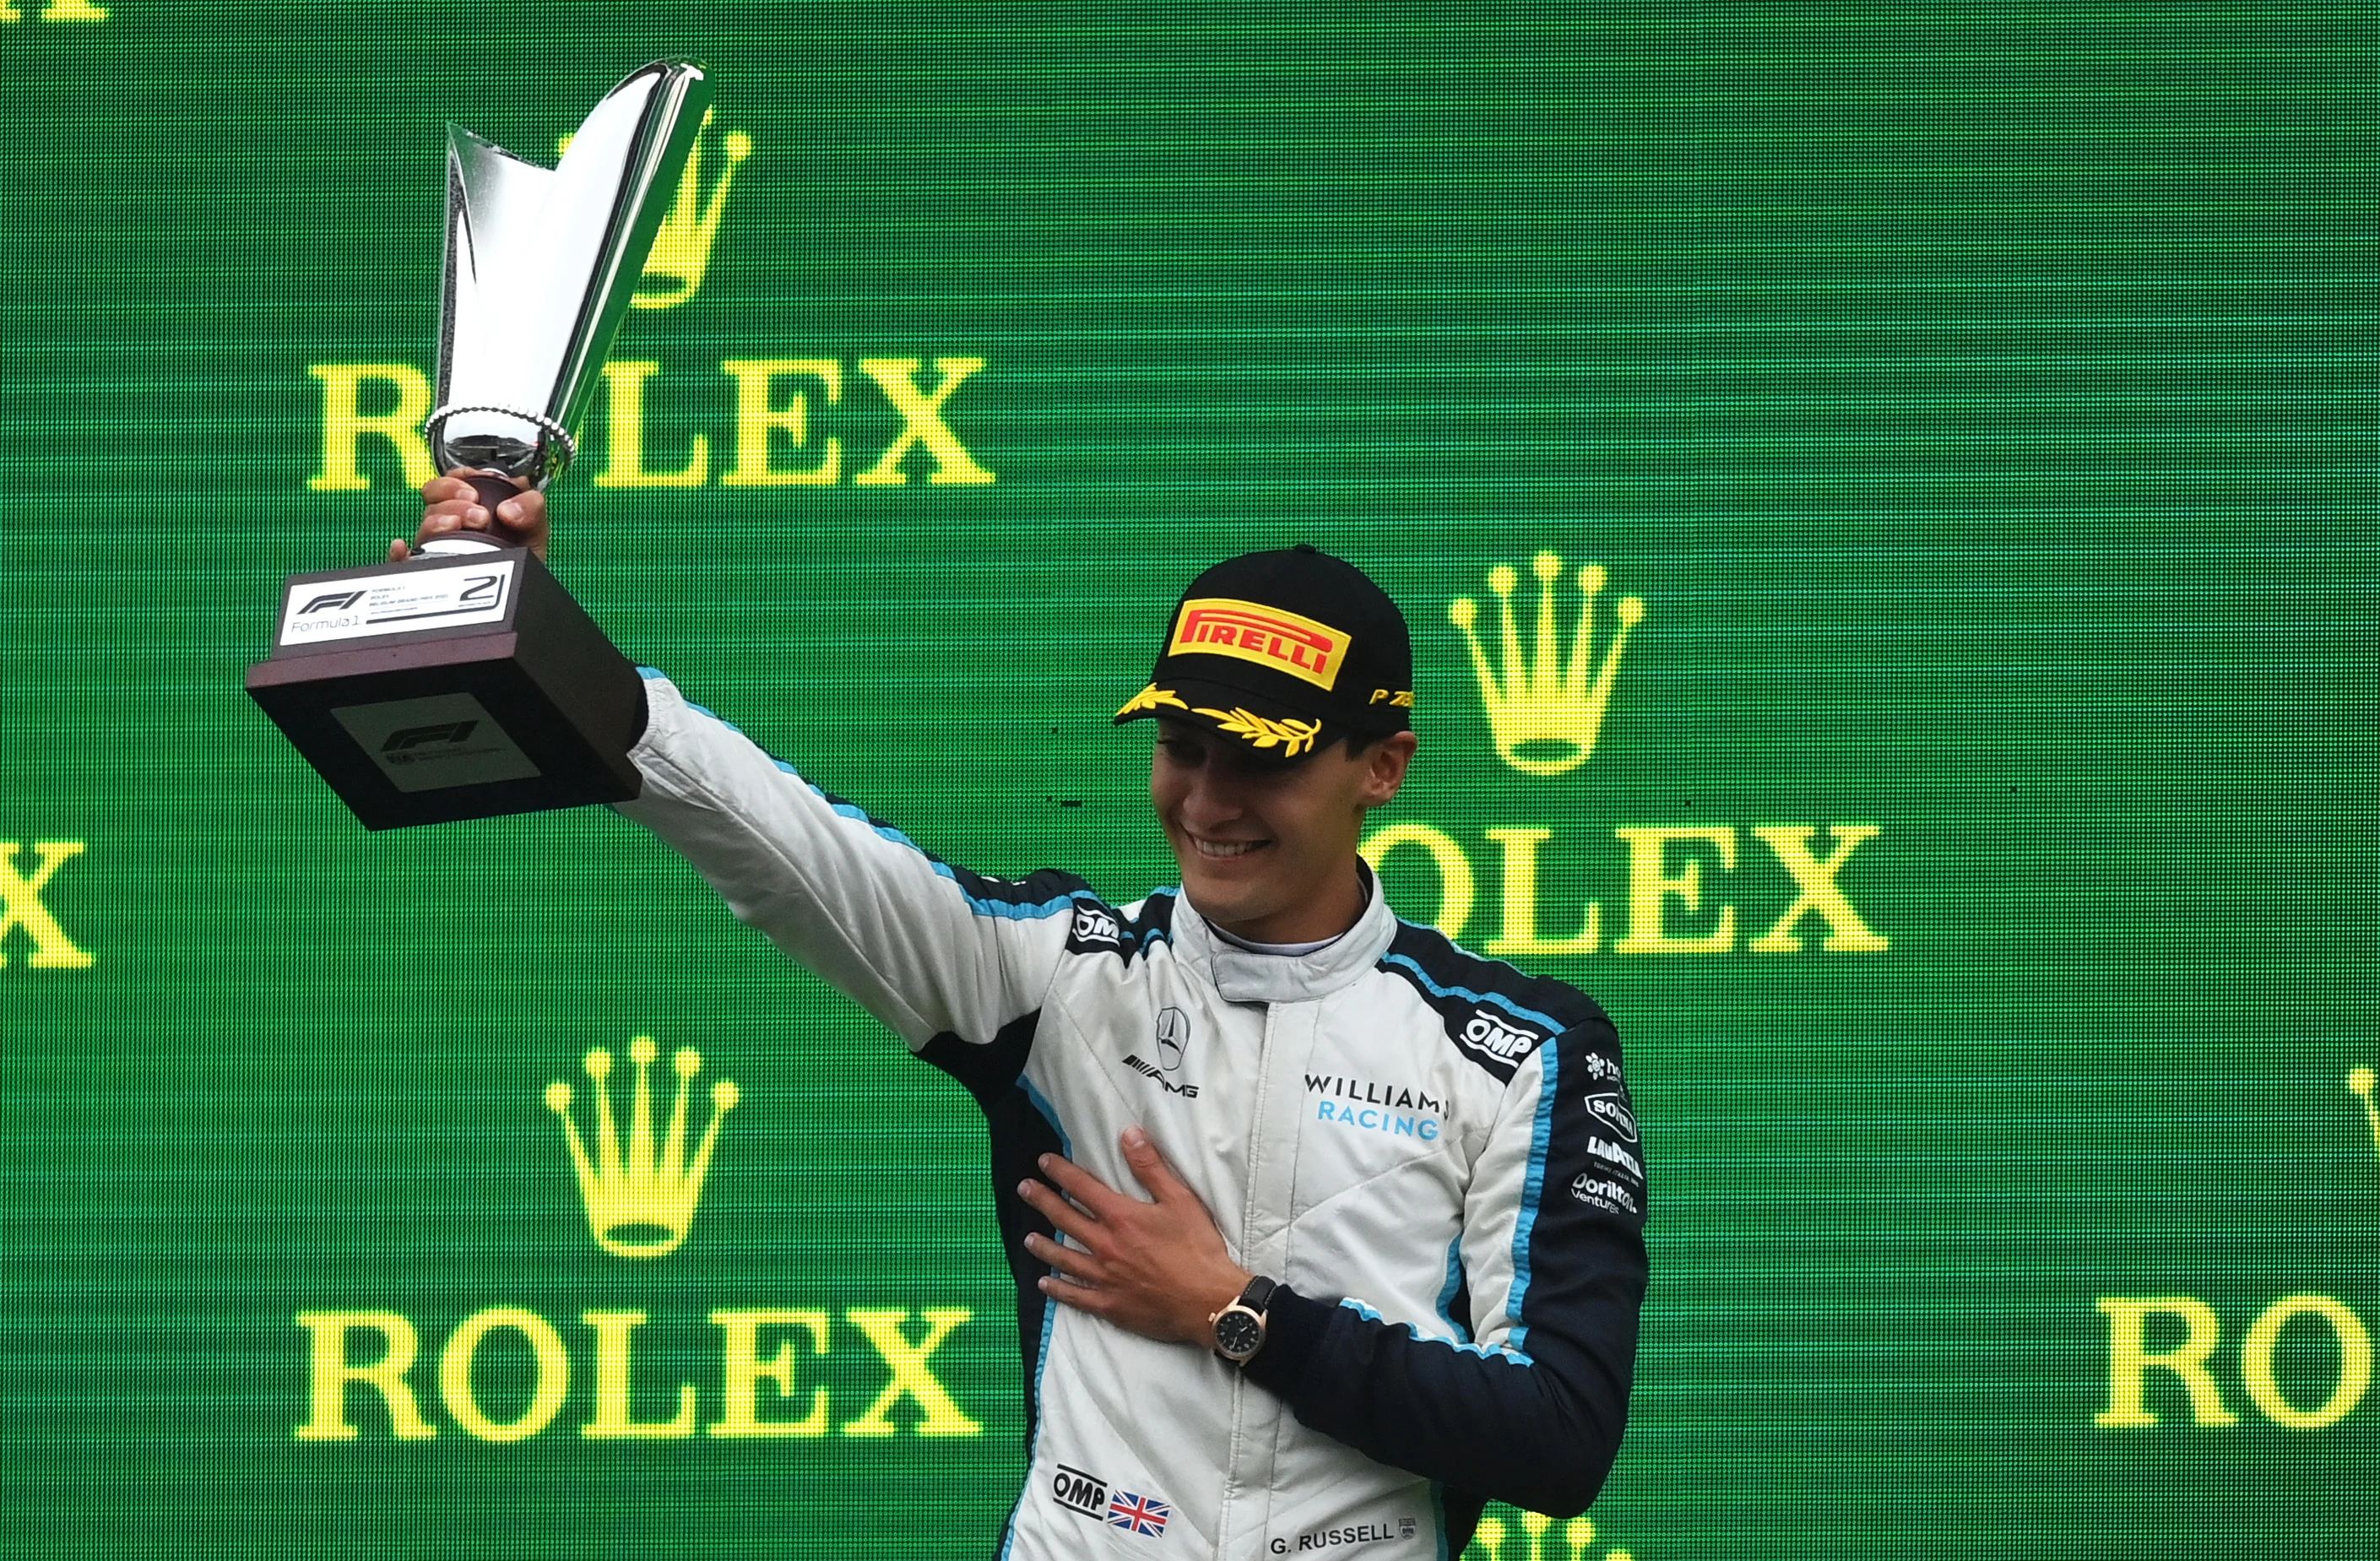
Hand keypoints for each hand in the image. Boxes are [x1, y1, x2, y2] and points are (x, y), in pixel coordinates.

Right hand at [389, 469, 550, 561]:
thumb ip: (532, 509)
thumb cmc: (523, 559)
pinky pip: (403, 564)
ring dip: (436, 522)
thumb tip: (509, 510)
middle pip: (433, 502)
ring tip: (456, 527)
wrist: (522, 597)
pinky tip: (405, 551)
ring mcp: (438, 548)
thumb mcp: (535, 530)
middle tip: (479, 516)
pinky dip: (399, 554)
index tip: (474, 493)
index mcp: (472, 506)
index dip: (456, 481)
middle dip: (451, 501)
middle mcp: (451, 525)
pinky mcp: (428, 574)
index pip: (450, 483)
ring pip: (423, 528)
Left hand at [1019, 1126, 1253, 1348]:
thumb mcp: (1181, 1200)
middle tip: (1024, 1190)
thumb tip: (1129, 1135)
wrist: (1208, 1302)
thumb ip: (1151, 1167)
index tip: (1043, 1162)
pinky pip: (1075, 1295)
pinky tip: (1045, 1284)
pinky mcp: (1109, 1304)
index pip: (1082, 1187)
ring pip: (1064, 1258)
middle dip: (1042, 1201)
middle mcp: (1105, 1245)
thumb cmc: (1198, 1249)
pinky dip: (1057, 1289)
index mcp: (1121, 1217)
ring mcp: (1104, 1277)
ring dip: (1043, 1246)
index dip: (1061, 1172)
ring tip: (1028, 1238)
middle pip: (1065, 1219)